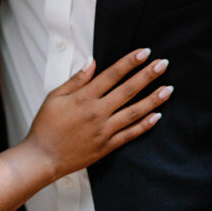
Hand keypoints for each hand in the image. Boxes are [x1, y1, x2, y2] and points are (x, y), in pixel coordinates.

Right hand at [26, 49, 171, 180]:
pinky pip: (130, 134)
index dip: (129, 62)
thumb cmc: (46, 126)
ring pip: (134, 112)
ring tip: (168, 89)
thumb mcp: (55, 97)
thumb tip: (92, 62)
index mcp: (84, 98)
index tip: (144, 52)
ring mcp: (104, 130)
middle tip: (163, 64)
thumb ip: (76, 79)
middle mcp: (97, 112)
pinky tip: (157, 116)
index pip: (112, 74)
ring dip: (153, 99)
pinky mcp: (107, 146)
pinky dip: (145, 125)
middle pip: (128, 90)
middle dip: (147, 75)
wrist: (43, 157)